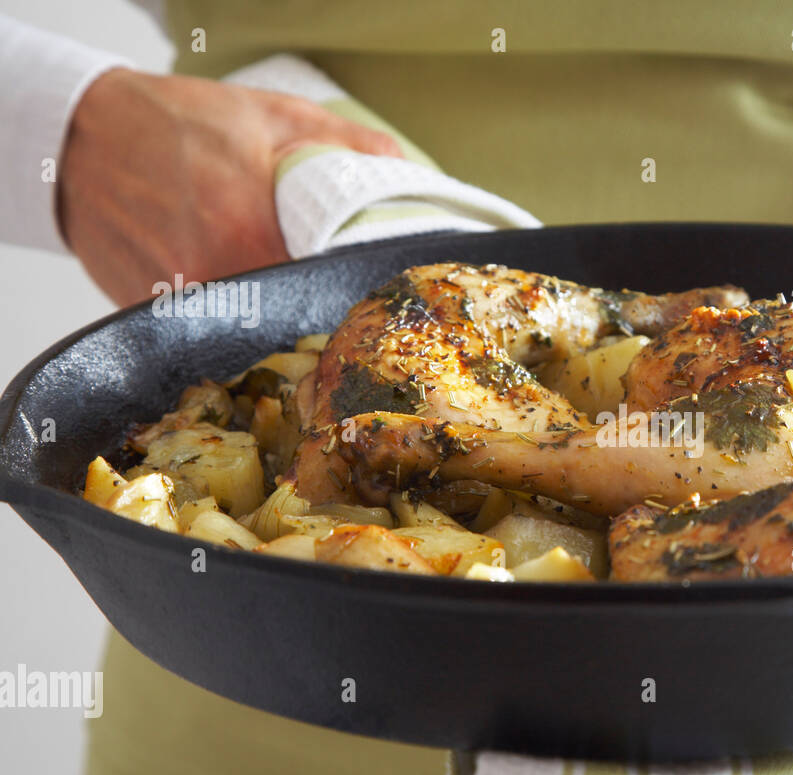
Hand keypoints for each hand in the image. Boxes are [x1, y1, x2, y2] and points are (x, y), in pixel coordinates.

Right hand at [58, 68, 400, 305]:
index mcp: (250, 230)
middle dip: (318, 310)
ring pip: (250, 330)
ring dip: (274, 318)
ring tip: (286, 295)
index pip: (327, 287)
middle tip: (335, 299)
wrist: (80, 138)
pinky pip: (208, 330)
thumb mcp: (272, 115)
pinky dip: (229, 318)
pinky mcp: (152, 315)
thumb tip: (403, 168)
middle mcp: (214, 275)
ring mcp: (179, 301)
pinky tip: (239, 294)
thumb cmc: (175, 122)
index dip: (352, 294)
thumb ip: (346, 143)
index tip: (368, 294)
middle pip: (291, 317)